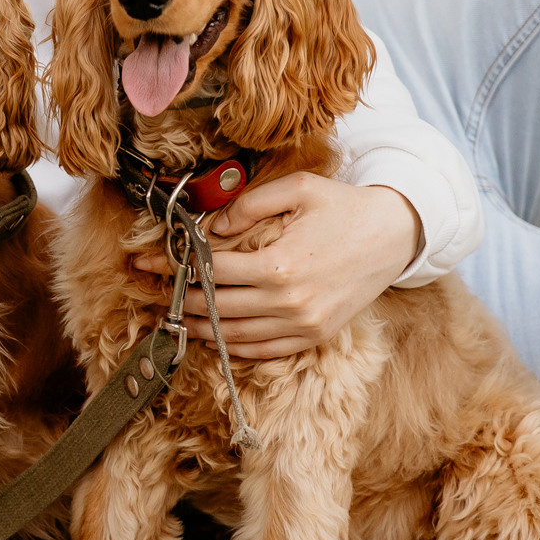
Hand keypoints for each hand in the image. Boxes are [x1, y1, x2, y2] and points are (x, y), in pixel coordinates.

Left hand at [133, 177, 421, 360]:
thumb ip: (248, 205)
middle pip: (216, 307)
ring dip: (201, 328)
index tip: (144, 262)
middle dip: (179, 299)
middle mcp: (288, 303)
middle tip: (156, 290)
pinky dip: (234, 345)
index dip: (172, 267)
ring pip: (235, 335)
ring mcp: (303, 324)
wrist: (395, 235)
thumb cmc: (344, 207)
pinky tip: (215, 334)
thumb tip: (211, 225)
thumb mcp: (297, 189)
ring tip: (177, 316)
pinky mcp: (315, 336)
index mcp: (278, 265)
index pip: (210, 271)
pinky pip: (264, 350)